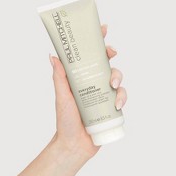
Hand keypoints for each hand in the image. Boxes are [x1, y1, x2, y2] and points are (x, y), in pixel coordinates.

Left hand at [49, 24, 126, 158]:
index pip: (88, 56)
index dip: (96, 41)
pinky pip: (122, 97)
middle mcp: (92, 84)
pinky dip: (122, 98)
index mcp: (80, 79)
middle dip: (110, 55)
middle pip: (105, 63)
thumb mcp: (61, 97)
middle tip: (111, 53)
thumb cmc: (65, 122)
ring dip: (118, 77)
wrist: (74, 145)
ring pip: (116, 78)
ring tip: (113, 86)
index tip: (103, 29)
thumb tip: (53, 56)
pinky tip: (117, 105)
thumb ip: (59, 78)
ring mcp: (103, 95)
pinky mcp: (111, 107)